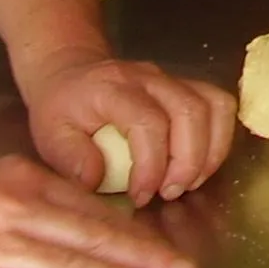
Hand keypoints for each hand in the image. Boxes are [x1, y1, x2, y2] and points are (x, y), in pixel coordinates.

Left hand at [20, 50, 237, 208]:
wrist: (70, 71)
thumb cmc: (60, 107)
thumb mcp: (48, 133)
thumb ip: (70, 158)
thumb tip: (96, 181)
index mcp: (113, 88)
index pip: (148, 122)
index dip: (152, 165)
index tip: (140, 196)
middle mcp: (150, 78)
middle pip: (190, 112)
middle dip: (187, 162)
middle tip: (169, 194)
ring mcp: (173, 79)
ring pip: (214, 106)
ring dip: (209, 152)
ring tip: (188, 183)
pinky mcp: (187, 86)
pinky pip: (220, 106)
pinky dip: (219, 139)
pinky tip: (199, 166)